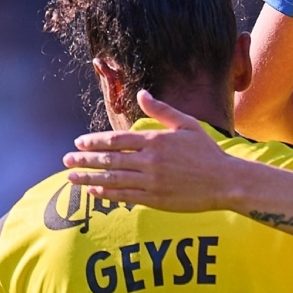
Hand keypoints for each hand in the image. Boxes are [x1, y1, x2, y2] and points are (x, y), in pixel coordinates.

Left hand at [64, 92, 241, 208]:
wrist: (226, 182)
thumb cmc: (208, 153)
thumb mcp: (187, 125)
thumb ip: (162, 110)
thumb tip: (142, 93)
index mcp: (156, 141)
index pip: (116, 140)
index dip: (94, 141)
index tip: (79, 143)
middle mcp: (150, 161)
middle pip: (108, 159)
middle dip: (84, 160)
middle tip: (66, 160)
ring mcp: (151, 181)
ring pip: (112, 179)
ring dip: (88, 178)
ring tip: (71, 177)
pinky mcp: (155, 199)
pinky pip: (124, 196)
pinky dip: (106, 194)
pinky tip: (94, 192)